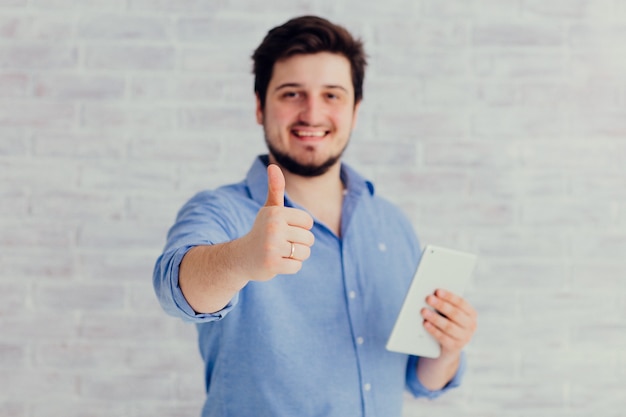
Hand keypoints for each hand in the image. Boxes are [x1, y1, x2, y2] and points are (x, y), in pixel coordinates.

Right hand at [241, 164, 314, 280]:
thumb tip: (273, 165)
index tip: (285, 230)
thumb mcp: (269, 210)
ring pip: (304, 253)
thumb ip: (275, 189)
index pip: (308, 222)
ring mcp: (272, 246)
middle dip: (298, 244)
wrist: (241, 257)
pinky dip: (289, 267)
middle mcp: (273, 227)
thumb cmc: (261, 231)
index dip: (300, 228)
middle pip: (309, 239)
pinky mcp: (272, 263)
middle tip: (280, 244)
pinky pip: (296, 266)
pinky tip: (276, 263)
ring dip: (295, 256)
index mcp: (276, 213)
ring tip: (280, 253)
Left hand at [421, 289, 476, 358]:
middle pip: (455, 314)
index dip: (449, 297)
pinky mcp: (455, 347)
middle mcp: (471, 326)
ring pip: (449, 326)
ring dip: (435, 318)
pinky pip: (443, 338)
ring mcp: (464, 338)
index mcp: (471, 314)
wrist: (447, 347)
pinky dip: (433, 330)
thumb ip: (445, 304)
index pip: (461, 303)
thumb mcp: (449, 314)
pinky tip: (425, 324)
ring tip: (423, 311)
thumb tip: (432, 294)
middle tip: (428, 298)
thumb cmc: (447, 322)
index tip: (437, 291)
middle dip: (441, 305)